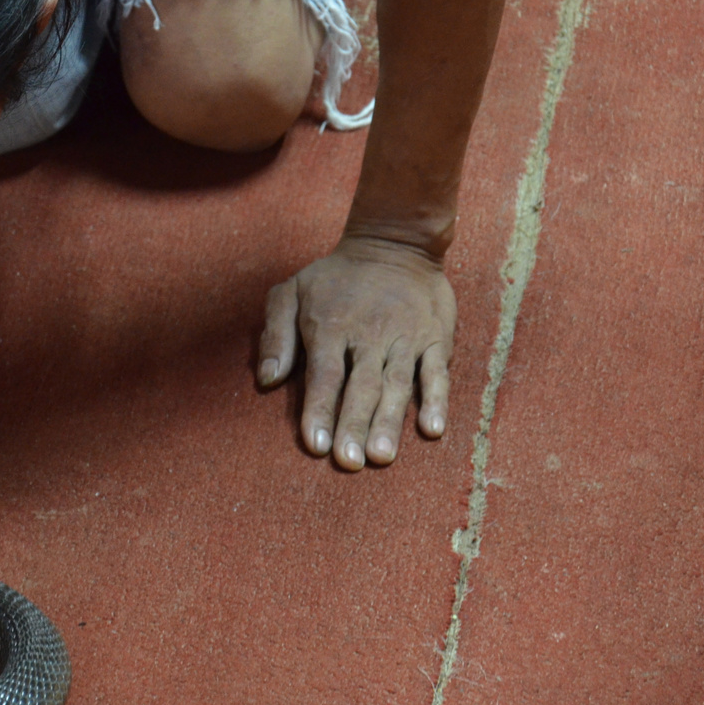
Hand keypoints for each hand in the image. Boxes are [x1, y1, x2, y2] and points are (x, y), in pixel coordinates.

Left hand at [257, 236, 455, 469]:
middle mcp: (369, 336)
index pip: (324, 376)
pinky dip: (436, 400)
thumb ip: (275, 334)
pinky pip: (436, 373)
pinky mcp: (435, 339)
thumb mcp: (291, 291)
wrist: (394, 243)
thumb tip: (267, 379)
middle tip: (349, 461)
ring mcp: (405, 338)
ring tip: (382, 456)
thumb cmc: (335, 277)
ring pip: (397, 385)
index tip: (315, 445)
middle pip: (361, 387)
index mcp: (331, 327)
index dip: (320, 410)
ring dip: (390, 421)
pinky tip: (432, 430)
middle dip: (354, 425)